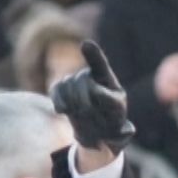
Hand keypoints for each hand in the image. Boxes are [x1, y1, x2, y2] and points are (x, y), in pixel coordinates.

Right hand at [51, 39, 135, 153]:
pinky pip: (56, 90)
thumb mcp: (121, 127)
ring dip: (73, 103)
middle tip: (88, 113)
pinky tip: (62, 111)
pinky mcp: (61, 89)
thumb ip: (119, 121)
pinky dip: (59, 101)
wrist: (97, 132)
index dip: (92, 53)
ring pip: (68, 84)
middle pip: (82, 79)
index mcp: (108, 81)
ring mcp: (75, 81)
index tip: (85, 44)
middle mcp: (91, 76)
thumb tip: (117, 120)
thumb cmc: (113, 126)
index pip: (100, 64)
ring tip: (82, 115)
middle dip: (84, 99)